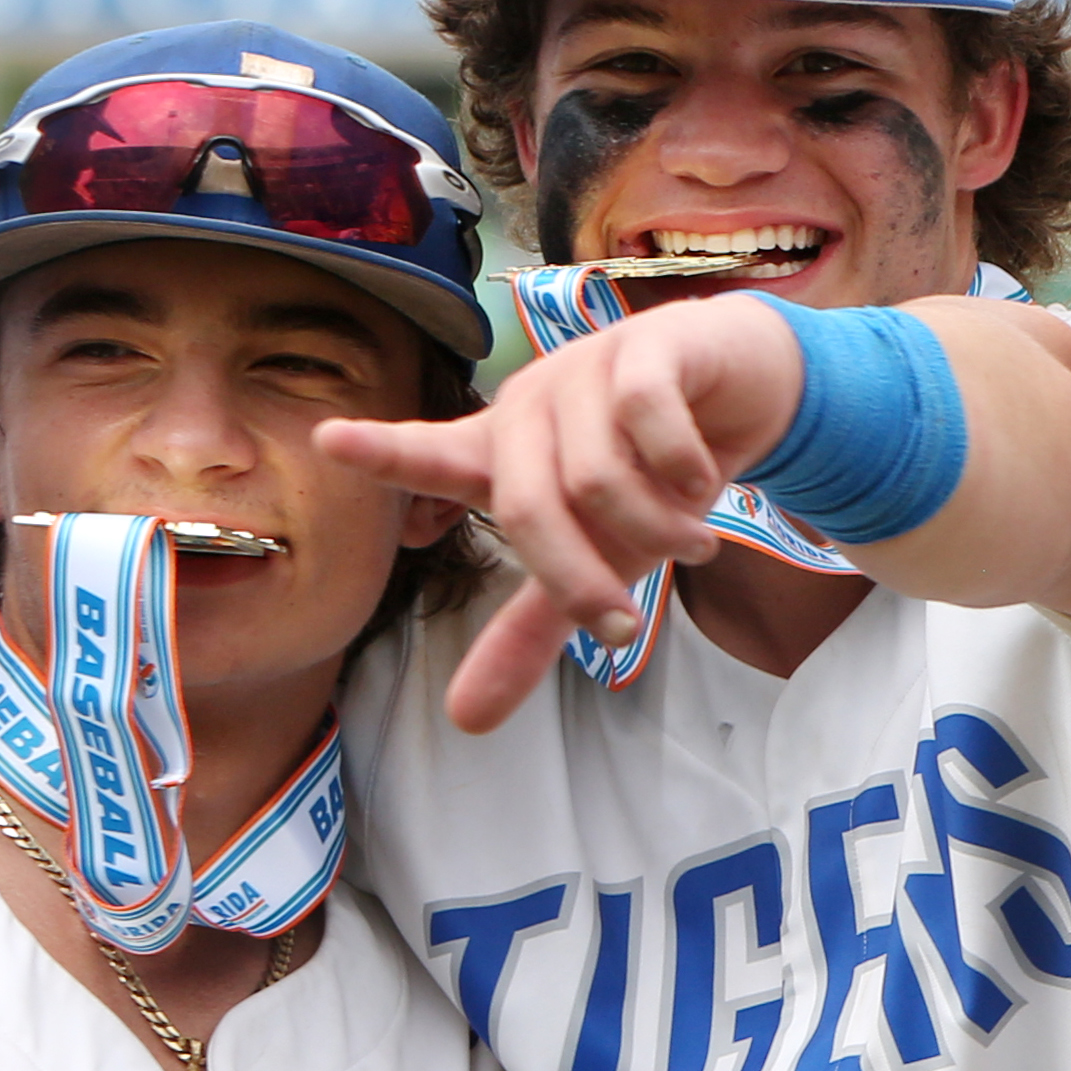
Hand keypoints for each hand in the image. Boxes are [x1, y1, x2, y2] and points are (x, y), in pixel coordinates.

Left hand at [320, 292, 810, 732]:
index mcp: (501, 450)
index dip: (386, 452)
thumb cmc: (651, 470)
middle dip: (579, 581)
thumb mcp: (597, 556)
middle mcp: (530, 405)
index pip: (430, 453)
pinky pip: (651, 419)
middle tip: (625, 628)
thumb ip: (534, 629)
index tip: (329, 440)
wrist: (741, 382)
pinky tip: (703, 481)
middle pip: (528, 507)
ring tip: (693, 543)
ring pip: (598, 477)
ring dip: (656, 530)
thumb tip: (466, 723)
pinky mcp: (648, 348)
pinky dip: (683, 470)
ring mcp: (586, 369)